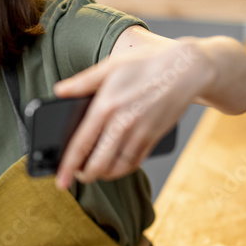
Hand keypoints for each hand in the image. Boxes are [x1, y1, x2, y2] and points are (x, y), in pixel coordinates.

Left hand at [53, 34, 210, 188]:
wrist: (185, 70)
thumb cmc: (146, 64)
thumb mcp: (110, 66)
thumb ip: (82, 81)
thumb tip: (59, 90)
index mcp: (106, 106)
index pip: (81, 144)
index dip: (68, 166)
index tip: (61, 180)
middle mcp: (122, 123)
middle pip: (98, 163)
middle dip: (85, 175)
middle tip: (77, 176)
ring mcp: (140, 133)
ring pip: (117, 167)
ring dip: (104, 175)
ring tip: (94, 172)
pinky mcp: (154, 137)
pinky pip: (135, 162)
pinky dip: (123, 169)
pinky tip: (115, 166)